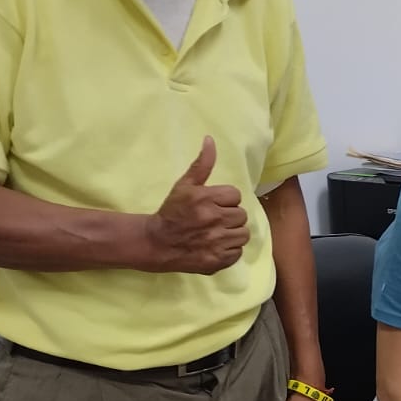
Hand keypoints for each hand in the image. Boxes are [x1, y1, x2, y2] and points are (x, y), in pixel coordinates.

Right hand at [145, 137, 248, 273]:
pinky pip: (237, 252)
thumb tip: (210, 140)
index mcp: (206, 199)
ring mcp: (216, 242)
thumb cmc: (172, 212)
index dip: (225, 200)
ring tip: (218, 232)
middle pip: (241, 215)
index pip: (235, 196)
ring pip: (243, 234)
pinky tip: (217, 245)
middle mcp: (213, 220)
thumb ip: (201, 164)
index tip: (213, 205)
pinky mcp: (217, 260)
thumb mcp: (184, 185)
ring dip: (233, 233)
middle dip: (229, 216)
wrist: (156, 243)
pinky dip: (230, 250)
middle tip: (215, 219)